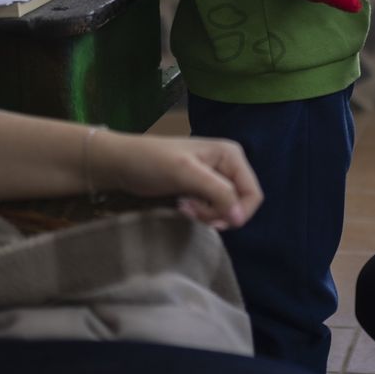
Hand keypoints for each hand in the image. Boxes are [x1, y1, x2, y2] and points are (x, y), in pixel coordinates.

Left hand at [98, 131, 263, 229]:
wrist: (122, 164)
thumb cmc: (151, 162)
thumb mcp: (185, 174)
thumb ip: (217, 193)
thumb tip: (240, 218)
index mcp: (231, 155)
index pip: (252, 194)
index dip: (235, 212)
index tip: (206, 217)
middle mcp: (228, 165)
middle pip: (240, 204)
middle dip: (216, 214)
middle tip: (189, 210)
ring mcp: (216, 177)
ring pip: (226, 210)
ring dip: (206, 215)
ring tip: (183, 206)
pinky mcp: (202, 188)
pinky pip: (213, 209)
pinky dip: (199, 214)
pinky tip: (182, 206)